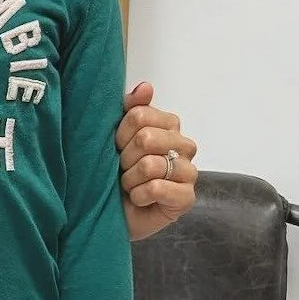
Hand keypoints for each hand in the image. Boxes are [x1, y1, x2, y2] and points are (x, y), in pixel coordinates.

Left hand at [116, 83, 198, 242]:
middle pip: (145, 138)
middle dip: (124, 158)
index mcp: (169, 125)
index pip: (140, 115)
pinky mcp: (187, 198)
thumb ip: (131, 108)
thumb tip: (145, 86)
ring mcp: (189, 172)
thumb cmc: (114, 173)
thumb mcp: (116, 136)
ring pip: (150, 164)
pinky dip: (139, 196)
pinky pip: (157, 188)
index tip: (117, 147)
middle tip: (123, 170)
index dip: (120, 134)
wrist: (110, 212)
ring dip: (129, 179)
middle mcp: (184, 145)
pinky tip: (139, 199)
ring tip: (129, 186)